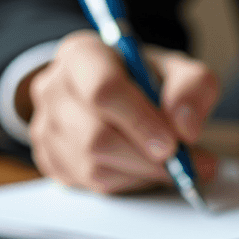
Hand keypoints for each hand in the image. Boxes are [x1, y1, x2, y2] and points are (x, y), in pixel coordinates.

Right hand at [23, 30, 219, 192]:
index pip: (103, 91)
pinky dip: (126, 183)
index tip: (172, 144)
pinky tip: (142, 168)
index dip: (140, 122)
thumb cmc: (144, 78)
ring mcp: (46, 126)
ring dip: (140, 173)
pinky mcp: (49, 158)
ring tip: (167, 165)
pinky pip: (90, 184)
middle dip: (146, 158)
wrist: (115, 92)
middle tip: (180, 164)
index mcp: (83, 54)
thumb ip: (192, 88)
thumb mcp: (177, 68)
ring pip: (93, 166)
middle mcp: (55, 88)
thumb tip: (186, 128)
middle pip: (97, 137)